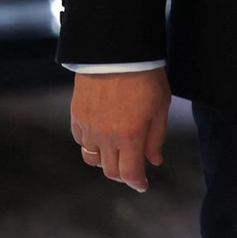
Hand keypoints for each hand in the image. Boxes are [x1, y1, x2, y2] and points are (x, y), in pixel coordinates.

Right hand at [70, 67, 169, 192]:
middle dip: (123, 174)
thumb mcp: (160, 107)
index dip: (137, 183)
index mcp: (131, 137)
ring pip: (92, 159)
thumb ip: (156, 137)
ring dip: (105, 160)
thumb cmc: (145, 76)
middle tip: (132, 168)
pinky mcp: (76, 116)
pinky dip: (90, 144)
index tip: (143, 185)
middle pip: (110, 171)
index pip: (130, 173)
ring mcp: (89, 128)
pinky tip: (101, 135)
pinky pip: (80, 141)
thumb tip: (154, 161)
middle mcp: (107, 138)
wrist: (116, 52)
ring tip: (116, 152)